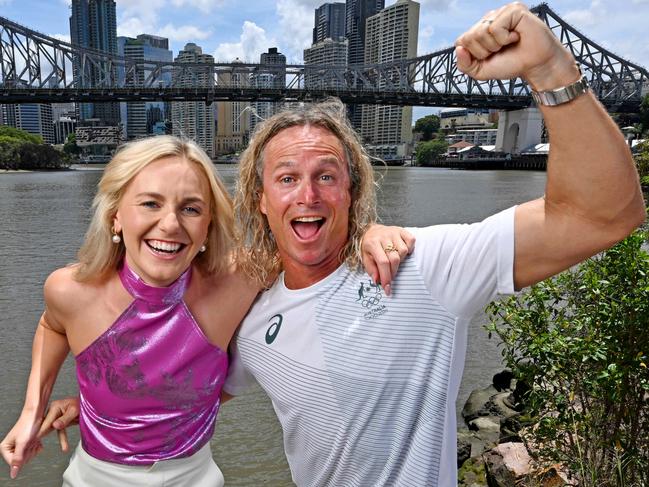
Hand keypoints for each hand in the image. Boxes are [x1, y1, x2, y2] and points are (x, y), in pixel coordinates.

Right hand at [1, 412, 43, 478]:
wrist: (36, 413)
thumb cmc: (28, 424)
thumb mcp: (22, 443)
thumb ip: (17, 459)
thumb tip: (13, 473)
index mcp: (4, 448)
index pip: (14, 463)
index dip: (23, 456)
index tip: (26, 446)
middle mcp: (10, 447)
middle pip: (22, 461)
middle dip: (29, 452)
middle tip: (30, 441)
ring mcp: (19, 445)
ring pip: (28, 456)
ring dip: (33, 448)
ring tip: (33, 439)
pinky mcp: (27, 443)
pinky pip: (33, 451)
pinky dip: (37, 446)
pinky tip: (37, 440)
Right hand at [38, 396, 79, 453]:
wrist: (89, 404)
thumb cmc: (82, 404)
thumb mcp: (74, 410)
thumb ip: (65, 419)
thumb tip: (54, 426)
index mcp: (55, 407)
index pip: (47, 421)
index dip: (41, 430)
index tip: (35, 438)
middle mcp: (53, 411)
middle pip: (46, 425)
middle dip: (41, 434)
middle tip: (33, 445)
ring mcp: (56, 417)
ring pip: (52, 430)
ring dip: (54, 439)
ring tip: (56, 448)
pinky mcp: (61, 422)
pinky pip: (60, 432)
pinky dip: (62, 439)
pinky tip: (65, 448)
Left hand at [361, 225, 414, 294]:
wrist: (371, 231)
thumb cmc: (369, 246)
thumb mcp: (365, 258)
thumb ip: (371, 269)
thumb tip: (377, 281)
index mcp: (372, 243)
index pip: (383, 262)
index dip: (386, 276)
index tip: (387, 287)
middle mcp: (384, 236)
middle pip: (394, 258)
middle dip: (393, 272)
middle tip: (390, 276)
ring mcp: (394, 232)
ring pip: (403, 251)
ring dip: (401, 260)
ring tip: (394, 260)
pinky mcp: (402, 230)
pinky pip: (411, 241)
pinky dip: (409, 248)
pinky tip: (402, 252)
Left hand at [454, 2, 578, 90]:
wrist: (535, 65)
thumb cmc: (512, 64)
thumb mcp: (482, 71)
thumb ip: (464, 65)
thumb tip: (458, 49)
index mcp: (478, 31)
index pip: (460, 42)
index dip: (474, 55)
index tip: (490, 56)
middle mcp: (487, 19)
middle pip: (469, 37)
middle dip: (484, 51)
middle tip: (501, 50)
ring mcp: (500, 13)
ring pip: (481, 32)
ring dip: (495, 45)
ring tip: (508, 43)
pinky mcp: (513, 9)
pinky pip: (495, 28)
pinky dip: (505, 38)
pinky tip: (515, 36)